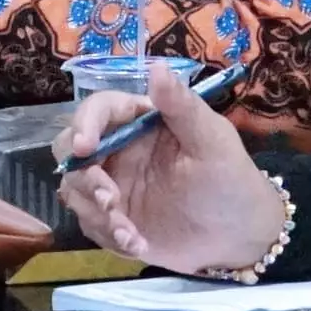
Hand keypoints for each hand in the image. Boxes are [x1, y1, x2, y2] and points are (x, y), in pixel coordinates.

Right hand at [56, 66, 290, 276]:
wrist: (239, 238)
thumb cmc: (230, 181)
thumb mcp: (211, 141)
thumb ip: (181, 106)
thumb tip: (156, 66)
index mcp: (140, 122)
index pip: (98, 110)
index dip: (85, 123)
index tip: (87, 146)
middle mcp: (119, 150)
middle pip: (71, 148)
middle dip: (82, 175)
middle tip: (109, 199)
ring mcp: (113, 185)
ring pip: (75, 189)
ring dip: (95, 212)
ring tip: (130, 234)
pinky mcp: (113, 219)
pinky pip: (90, 222)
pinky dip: (108, 235)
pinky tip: (138, 244)